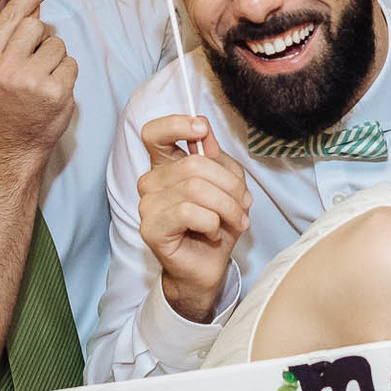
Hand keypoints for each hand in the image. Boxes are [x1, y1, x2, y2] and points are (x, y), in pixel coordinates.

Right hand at [0, 0, 77, 169]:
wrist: (12, 148)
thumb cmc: (4, 108)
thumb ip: (9, 41)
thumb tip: (33, 6)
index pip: (11, 17)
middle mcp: (5, 68)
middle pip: (36, 26)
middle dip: (41, 39)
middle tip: (34, 63)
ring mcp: (31, 81)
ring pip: (57, 45)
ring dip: (55, 59)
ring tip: (41, 82)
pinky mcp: (56, 92)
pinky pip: (70, 64)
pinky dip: (66, 75)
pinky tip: (53, 92)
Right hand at [136, 114, 250, 322]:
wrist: (209, 266)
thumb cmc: (217, 224)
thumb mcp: (228, 185)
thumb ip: (218, 158)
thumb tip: (206, 134)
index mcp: (166, 166)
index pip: (154, 133)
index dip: (177, 124)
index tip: (201, 130)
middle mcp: (151, 182)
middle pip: (193, 163)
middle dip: (229, 185)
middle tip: (242, 204)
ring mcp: (147, 205)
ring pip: (195, 188)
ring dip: (226, 206)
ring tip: (236, 220)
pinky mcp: (151, 228)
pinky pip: (188, 212)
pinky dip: (211, 221)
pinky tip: (213, 231)